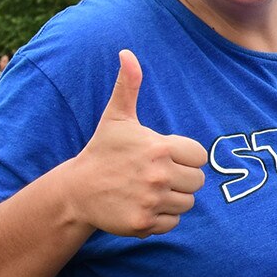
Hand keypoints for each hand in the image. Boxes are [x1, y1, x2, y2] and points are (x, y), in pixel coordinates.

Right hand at [66, 51, 207, 237]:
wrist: (77, 190)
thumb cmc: (103, 151)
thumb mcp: (116, 117)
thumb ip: (128, 86)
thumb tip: (127, 53)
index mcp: (158, 148)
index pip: (199, 156)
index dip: (185, 157)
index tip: (165, 156)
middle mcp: (158, 175)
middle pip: (197, 182)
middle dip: (181, 179)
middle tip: (157, 175)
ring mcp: (151, 200)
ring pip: (187, 203)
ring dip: (173, 199)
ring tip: (149, 190)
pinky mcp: (144, 223)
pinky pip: (173, 222)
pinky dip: (162, 217)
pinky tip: (143, 205)